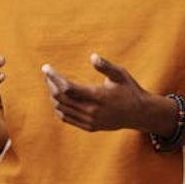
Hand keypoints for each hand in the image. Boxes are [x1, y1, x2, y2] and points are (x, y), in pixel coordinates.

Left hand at [42, 55, 157, 133]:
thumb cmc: (129, 90)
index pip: (66, 88)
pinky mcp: (89, 127)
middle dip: (50, 84)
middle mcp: (91, 111)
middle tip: (47, 74)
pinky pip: (67, 119)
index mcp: (97, 96)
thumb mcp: (120, 74)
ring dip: (53, 96)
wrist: (139, 114)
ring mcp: (89, 121)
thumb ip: (106, 66)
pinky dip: (59, 108)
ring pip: (61, 109)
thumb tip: (93, 56)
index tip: (46, 68)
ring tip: (51, 84)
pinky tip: (58, 99)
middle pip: (60, 98)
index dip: (53, 77)